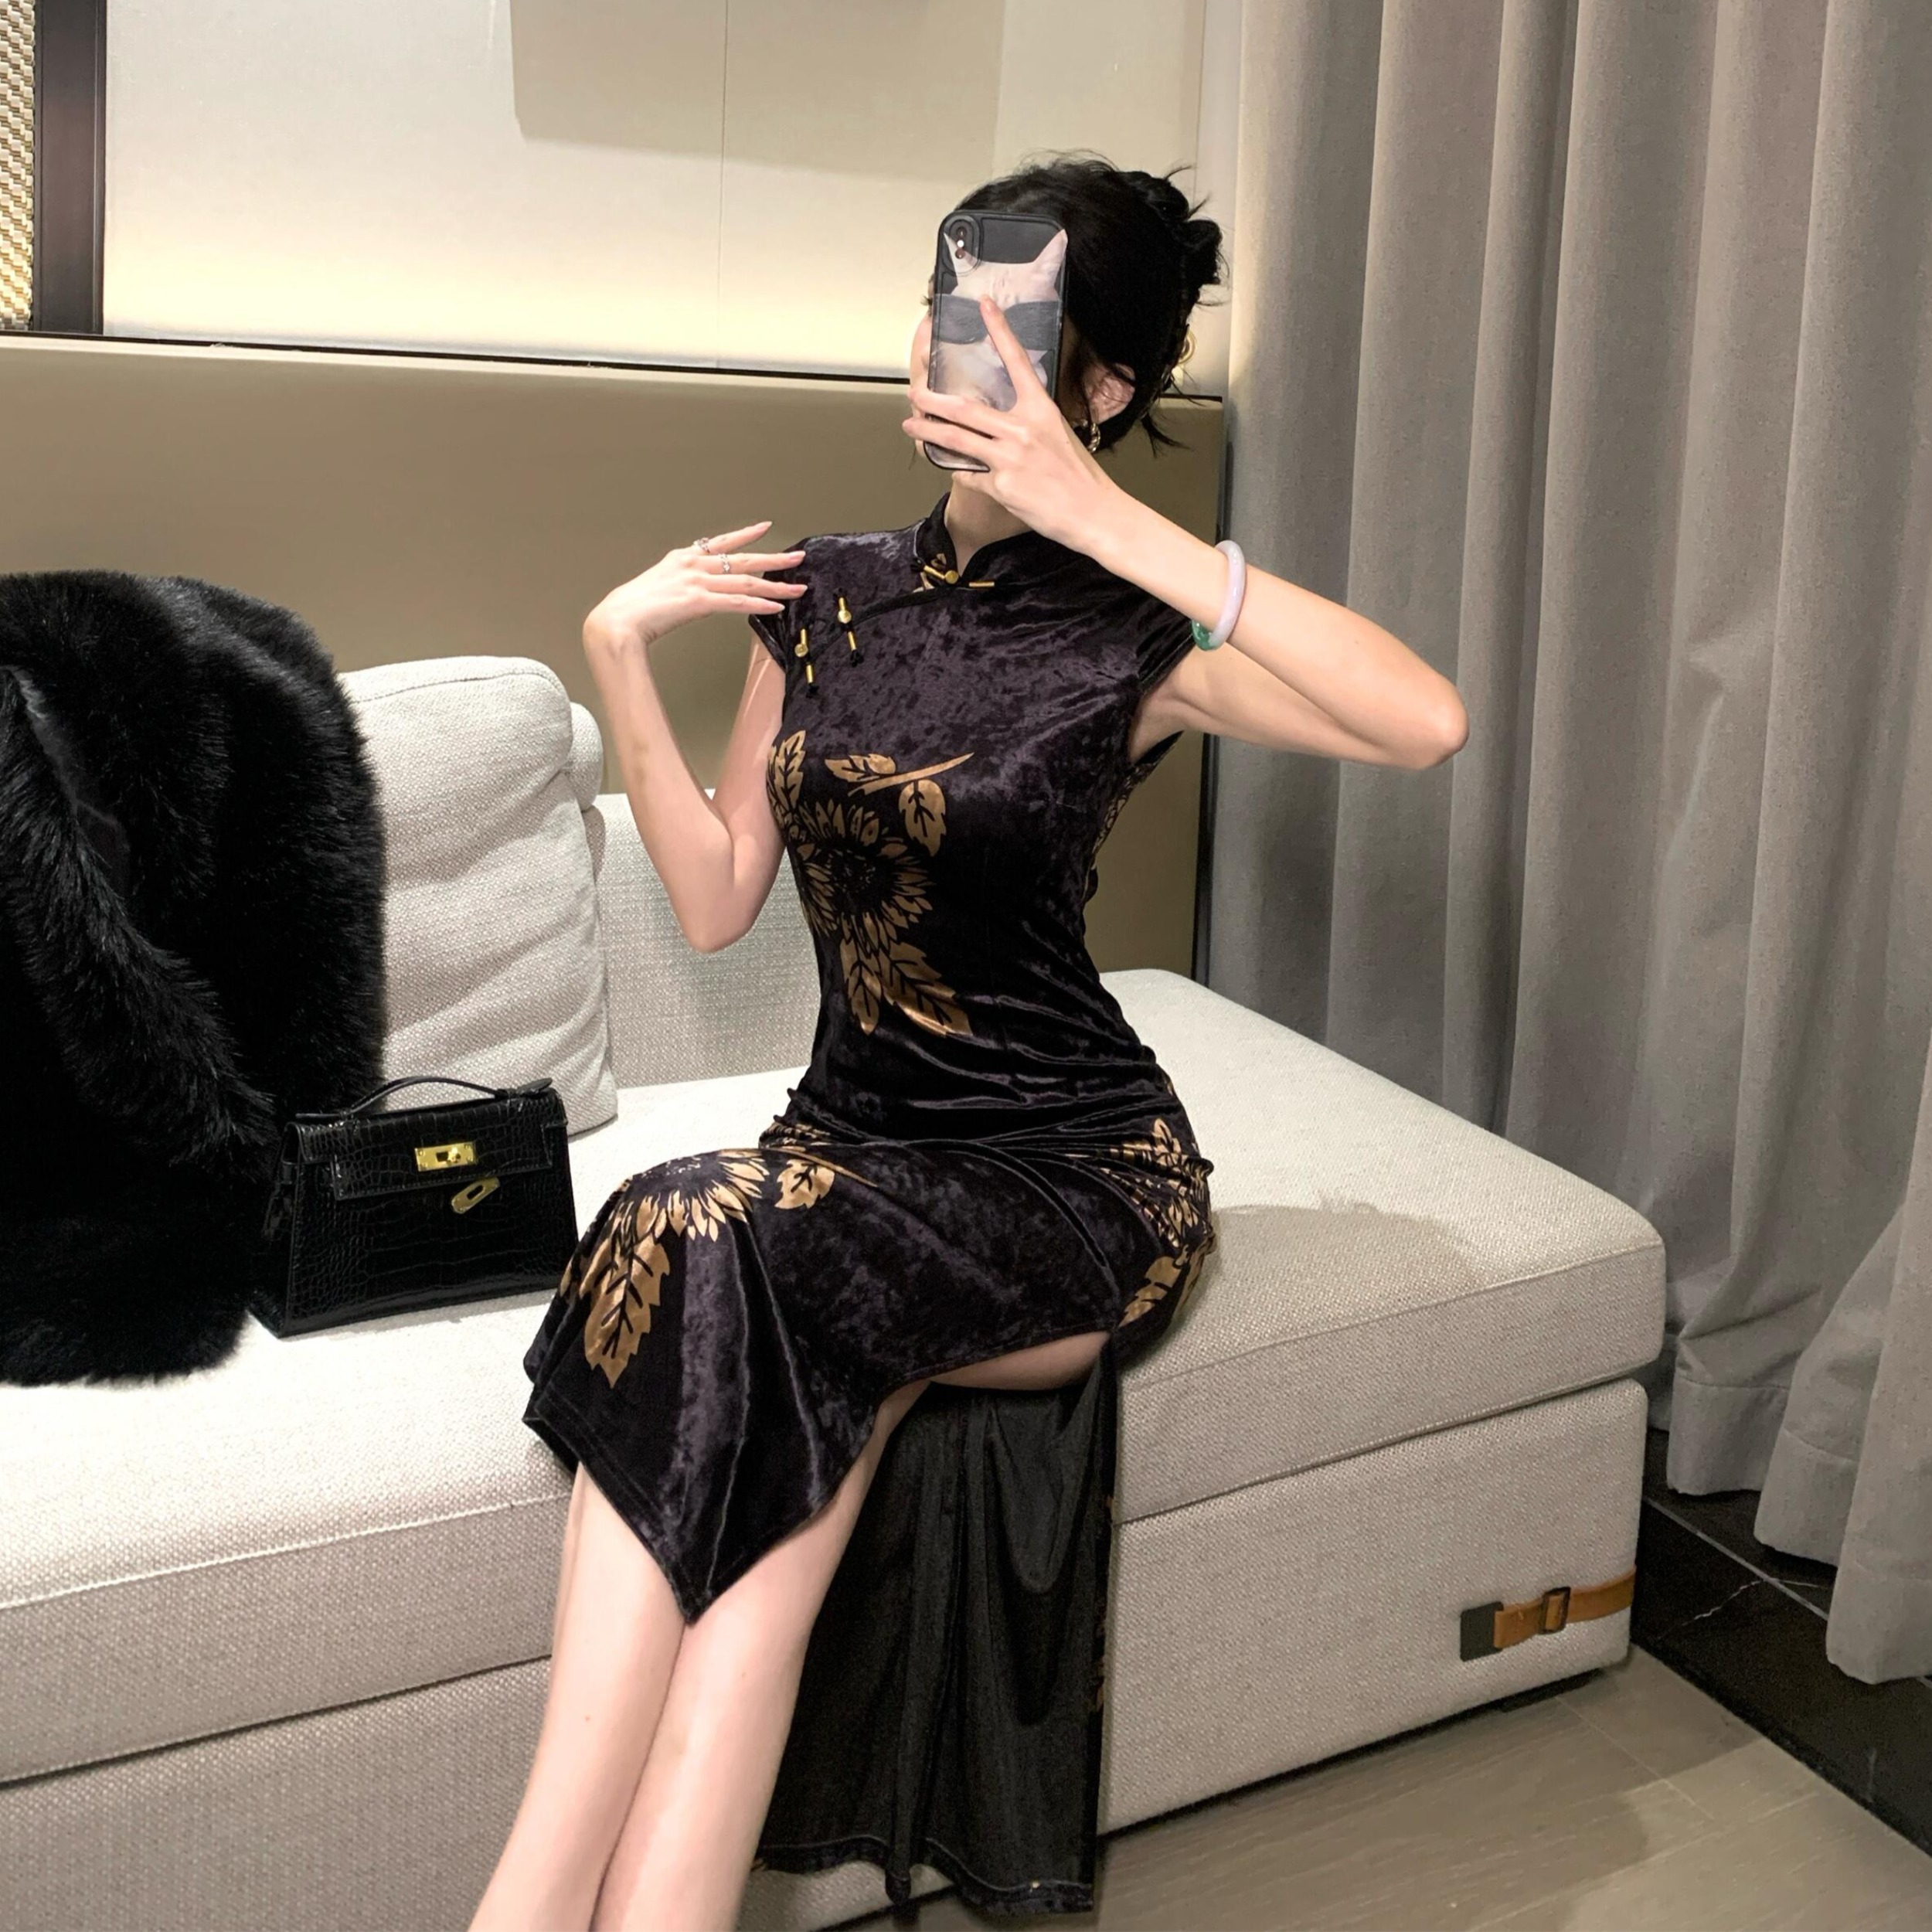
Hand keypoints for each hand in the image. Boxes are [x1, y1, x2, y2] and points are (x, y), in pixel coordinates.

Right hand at [582, 521, 805, 655]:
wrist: (617, 620)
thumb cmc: (633, 610)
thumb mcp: (659, 588)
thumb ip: (681, 586)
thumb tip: (695, 596)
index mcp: (682, 558)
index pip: (721, 542)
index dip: (745, 534)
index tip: (764, 526)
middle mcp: (693, 565)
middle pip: (743, 560)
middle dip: (774, 559)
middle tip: (798, 558)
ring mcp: (696, 581)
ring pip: (746, 582)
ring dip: (776, 586)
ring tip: (798, 589)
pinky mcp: (698, 601)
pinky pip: (737, 603)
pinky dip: (759, 605)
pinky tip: (776, 608)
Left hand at [903, 302, 1121, 554]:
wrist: (1094, 512)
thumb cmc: (1079, 476)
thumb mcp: (1058, 435)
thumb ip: (1029, 424)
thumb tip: (1002, 422)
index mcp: (1041, 410)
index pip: (1017, 361)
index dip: (1000, 330)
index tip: (985, 305)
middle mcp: (1022, 429)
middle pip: (964, 408)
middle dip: (932, 399)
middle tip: (914, 393)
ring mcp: (1010, 458)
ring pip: (956, 440)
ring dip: (928, 431)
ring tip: (911, 425)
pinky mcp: (1002, 487)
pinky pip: (969, 476)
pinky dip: (960, 473)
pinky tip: (956, 470)